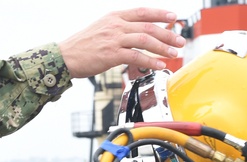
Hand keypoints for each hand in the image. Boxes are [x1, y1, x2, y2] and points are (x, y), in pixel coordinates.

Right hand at [58, 8, 185, 78]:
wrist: (66, 56)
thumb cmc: (85, 45)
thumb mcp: (103, 28)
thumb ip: (121, 28)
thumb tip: (140, 33)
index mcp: (115, 16)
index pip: (142, 12)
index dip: (160, 13)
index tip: (173, 16)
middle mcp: (116, 25)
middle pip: (148, 26)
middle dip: (167, 33)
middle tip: (180, 41)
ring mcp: (114, 39)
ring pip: (145, 40)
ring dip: (162, 47)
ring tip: (174, 53)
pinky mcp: (111, 54)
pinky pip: (136, 56)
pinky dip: (150, 61)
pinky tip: (160, 65)